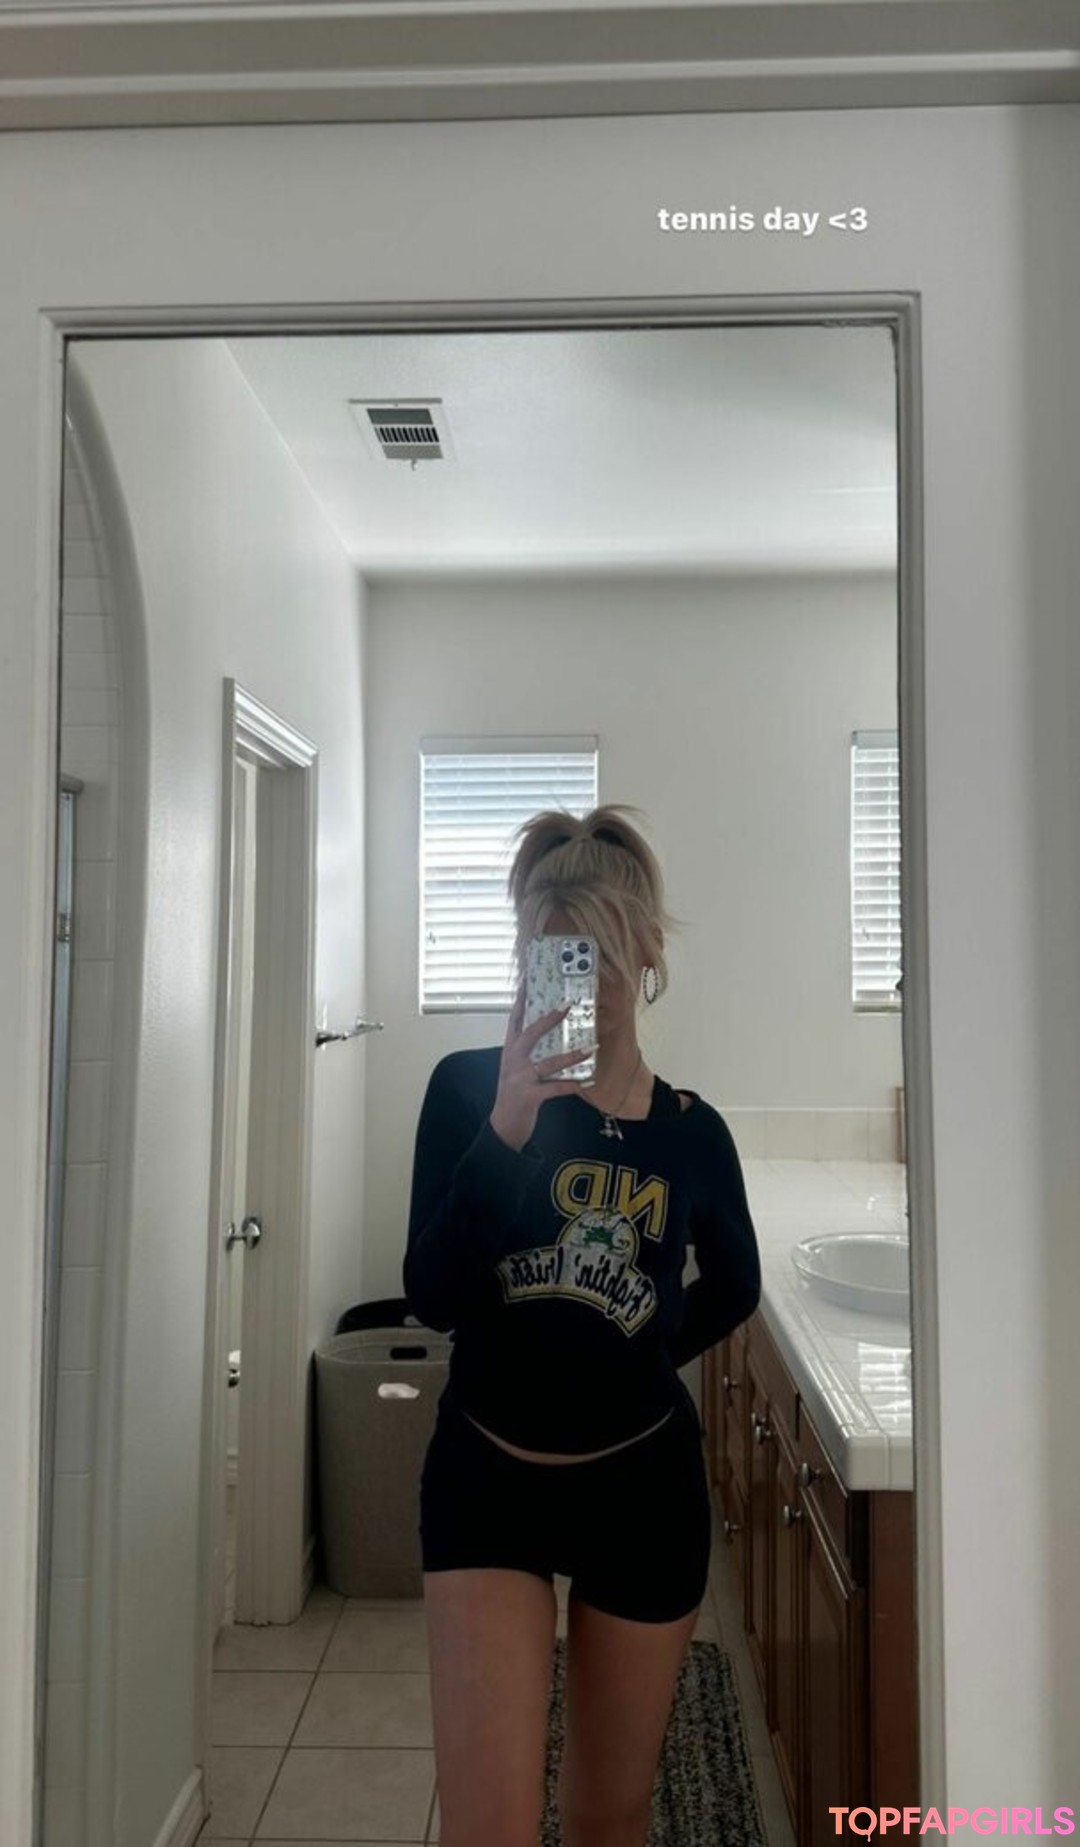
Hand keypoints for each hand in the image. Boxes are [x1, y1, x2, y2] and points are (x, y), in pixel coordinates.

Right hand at [489, 985, 594, 1151]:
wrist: (503, 1126)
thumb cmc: (514, 1094)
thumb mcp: (515, 1068)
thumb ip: (526, 1051)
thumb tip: (545, 1030)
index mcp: (509, 1051)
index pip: (514, 1020)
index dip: (521, 1001)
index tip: (528, 981)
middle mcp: (511, 1061)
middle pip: (529, 1034)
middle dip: (548, 1020)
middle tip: (567, 1006)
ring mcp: (519, 1079)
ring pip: (547, 1062)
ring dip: (570, 1056)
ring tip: (589, 1048)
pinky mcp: (528, 1097)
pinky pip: (553, 1088)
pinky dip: (570, 1085)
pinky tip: (585, 1082)